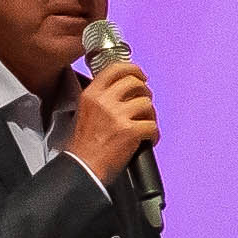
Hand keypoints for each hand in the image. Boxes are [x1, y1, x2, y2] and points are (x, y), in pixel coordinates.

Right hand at [68, 60, 157, 183]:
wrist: (83, 168)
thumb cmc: (83, 146)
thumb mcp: (84, 111)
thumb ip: (101, 97)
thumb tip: (123, 90)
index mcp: (91, 94)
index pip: (116, 69)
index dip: (133, 69)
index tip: (141, 76)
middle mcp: (104, 101)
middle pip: (135, 82)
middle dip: (145, 92)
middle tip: (144, 103)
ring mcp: (117, 115)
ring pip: (147, 104)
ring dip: (150, 115)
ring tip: (144, 125)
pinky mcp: (130, 131)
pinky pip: (152, 126)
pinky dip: (154, 134)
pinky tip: (148, 140)